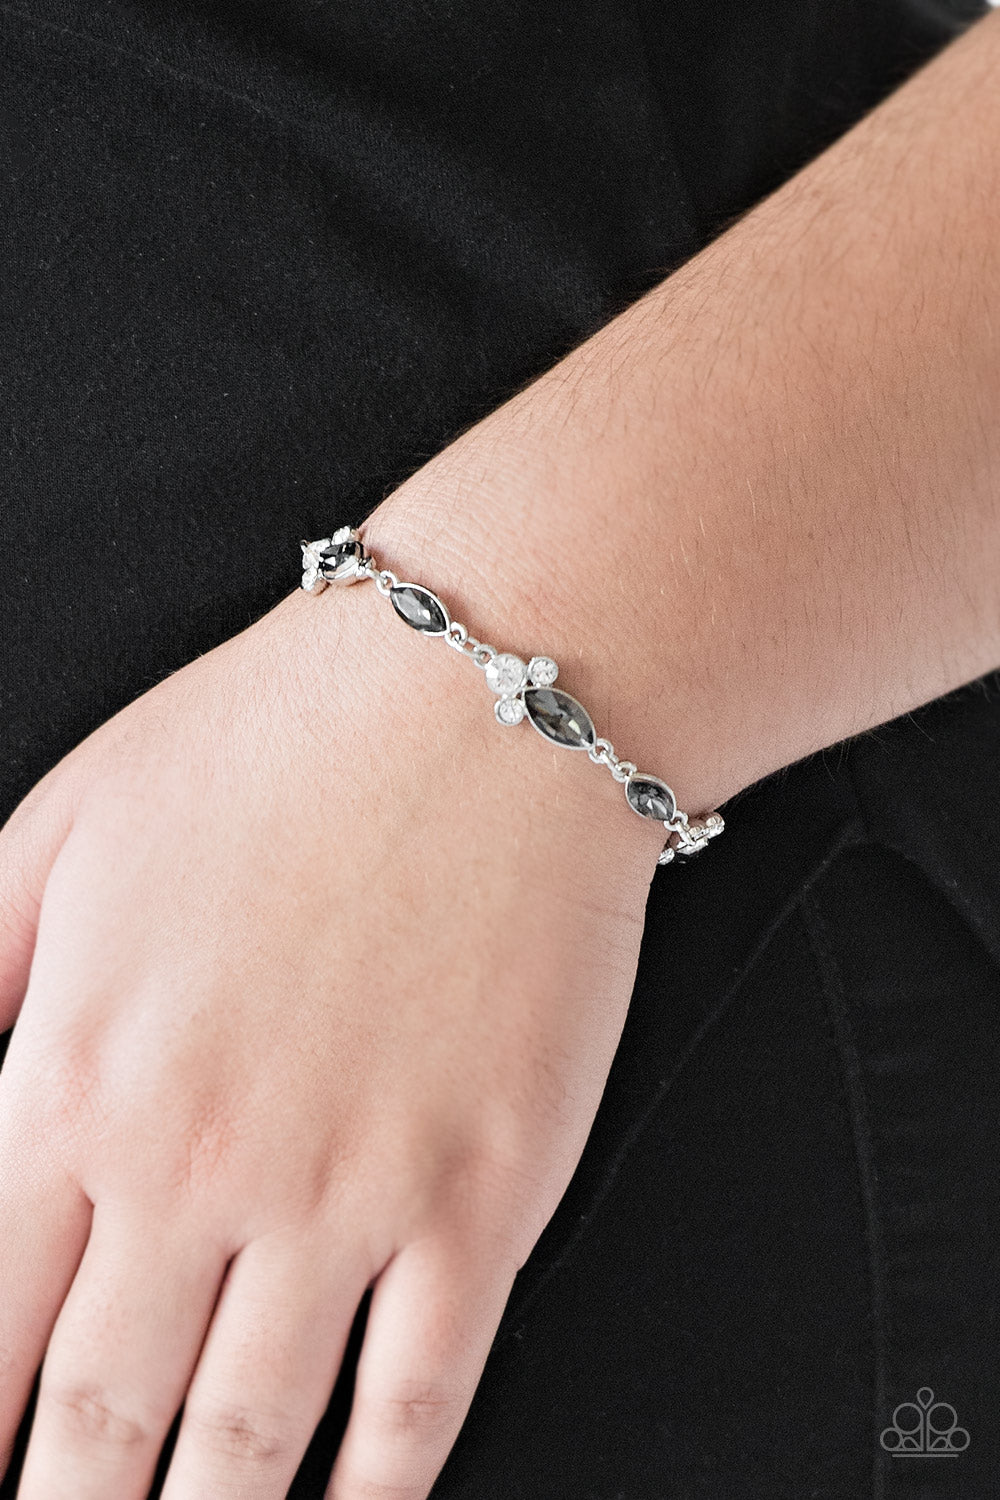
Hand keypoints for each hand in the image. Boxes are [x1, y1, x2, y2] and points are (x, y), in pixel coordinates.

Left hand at [0, 487, 662, 1497]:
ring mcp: (351, 1193)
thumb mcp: (61, 828)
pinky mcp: (483, 1195)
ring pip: (246, 1440)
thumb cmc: (285, 743)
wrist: (491, 706)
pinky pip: (417, 1398)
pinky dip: (370, 1494)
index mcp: (77, 1072)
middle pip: (94, 1414)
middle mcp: (201, 1161)